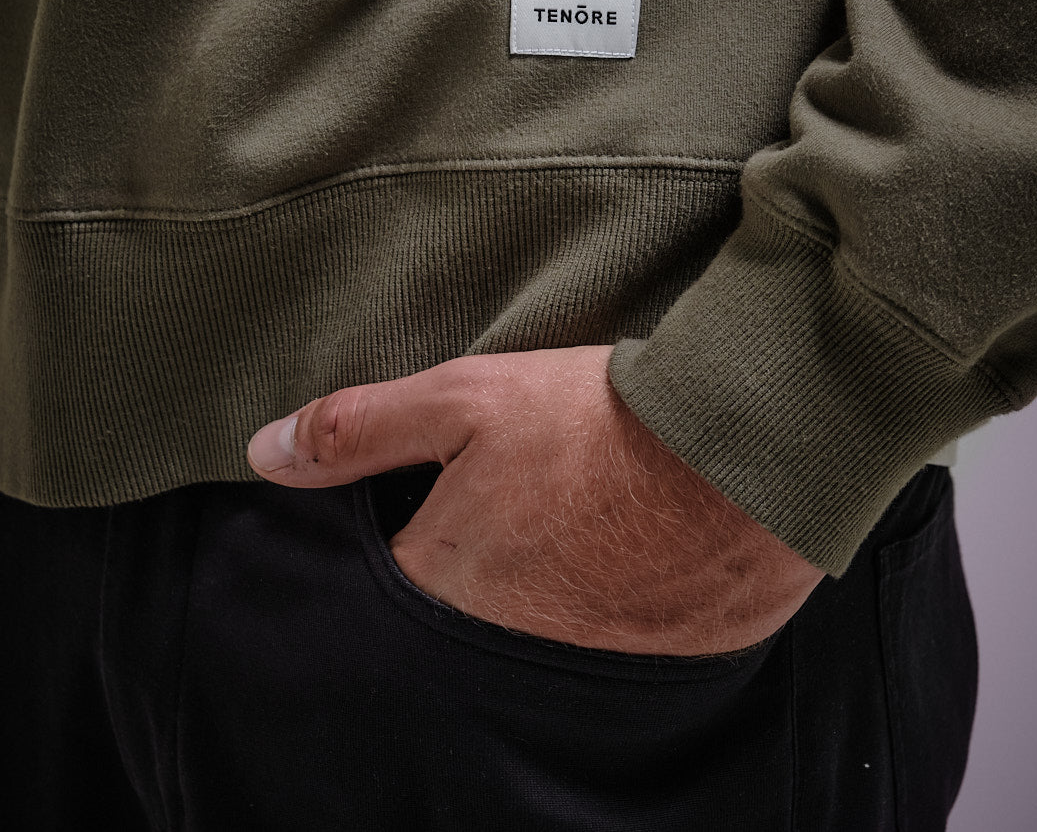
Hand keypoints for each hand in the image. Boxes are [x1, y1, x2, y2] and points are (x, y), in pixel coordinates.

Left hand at [247, 345, 823, 654]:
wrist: (742, 451)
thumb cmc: (596, 422)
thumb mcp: (466, 400)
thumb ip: (360, 429)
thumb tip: (263, 452)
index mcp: (441, 588)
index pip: (374, 595)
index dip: (388, 543)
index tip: (415, 509)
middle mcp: (497, 652)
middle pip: (448, 623)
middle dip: (461, 572)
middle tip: (500, 517)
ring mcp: (576, 667)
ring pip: (519, 639)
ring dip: (528, 591)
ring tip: (556, 530)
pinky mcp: (646, 666)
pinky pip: (593, 646)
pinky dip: (592, 607)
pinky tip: (613, 551)